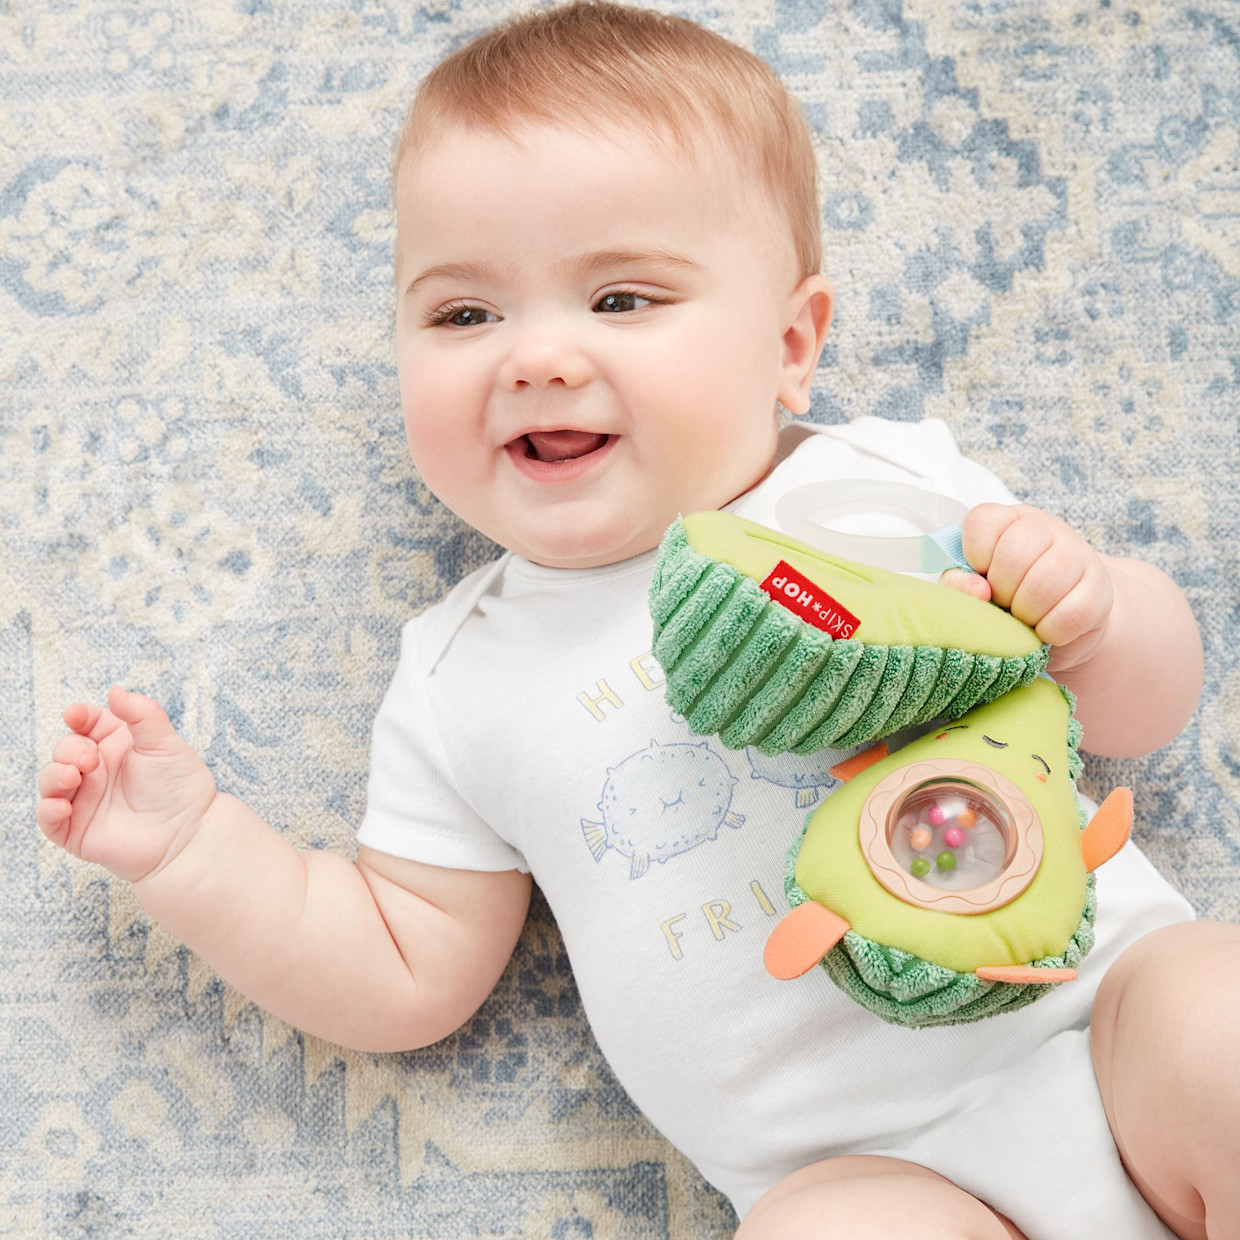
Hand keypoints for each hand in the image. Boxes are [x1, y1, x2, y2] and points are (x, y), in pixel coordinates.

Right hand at [36, 686, 217, 882]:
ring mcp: (84, 799)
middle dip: (70, 749)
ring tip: (74, 777)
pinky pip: (48, 818)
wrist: (189, 833)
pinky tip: (62, 805)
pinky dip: (48, 809)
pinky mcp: (76, 829)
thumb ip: (142, 714)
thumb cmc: (180, 787)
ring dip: (54, 775)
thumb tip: (115, 690)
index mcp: (115, 744)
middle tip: (91, 760)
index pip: (86, 722)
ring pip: (50, 780)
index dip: (78, 716)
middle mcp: (96, 769)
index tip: (76, 715)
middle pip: (65, 748)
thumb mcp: (165, 743)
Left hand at [939, 503, 1113, 667]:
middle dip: (1002, 589)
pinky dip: (1051, 630)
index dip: (975, 555)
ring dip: (1027, 610)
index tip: (982, 576)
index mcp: (1008, 521)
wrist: (1061, 623)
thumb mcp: (975, 589)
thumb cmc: (1006, 600)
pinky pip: (1073, 612)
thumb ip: (960, 584)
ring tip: (1023, 618)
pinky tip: (1045, 630)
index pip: (983, 521)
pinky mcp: (1101, 590)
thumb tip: (977, 590)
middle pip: (1015, 551)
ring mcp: (1079, 555)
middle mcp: (1046, 529)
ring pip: (1048, 578)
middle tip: (1004, 603)